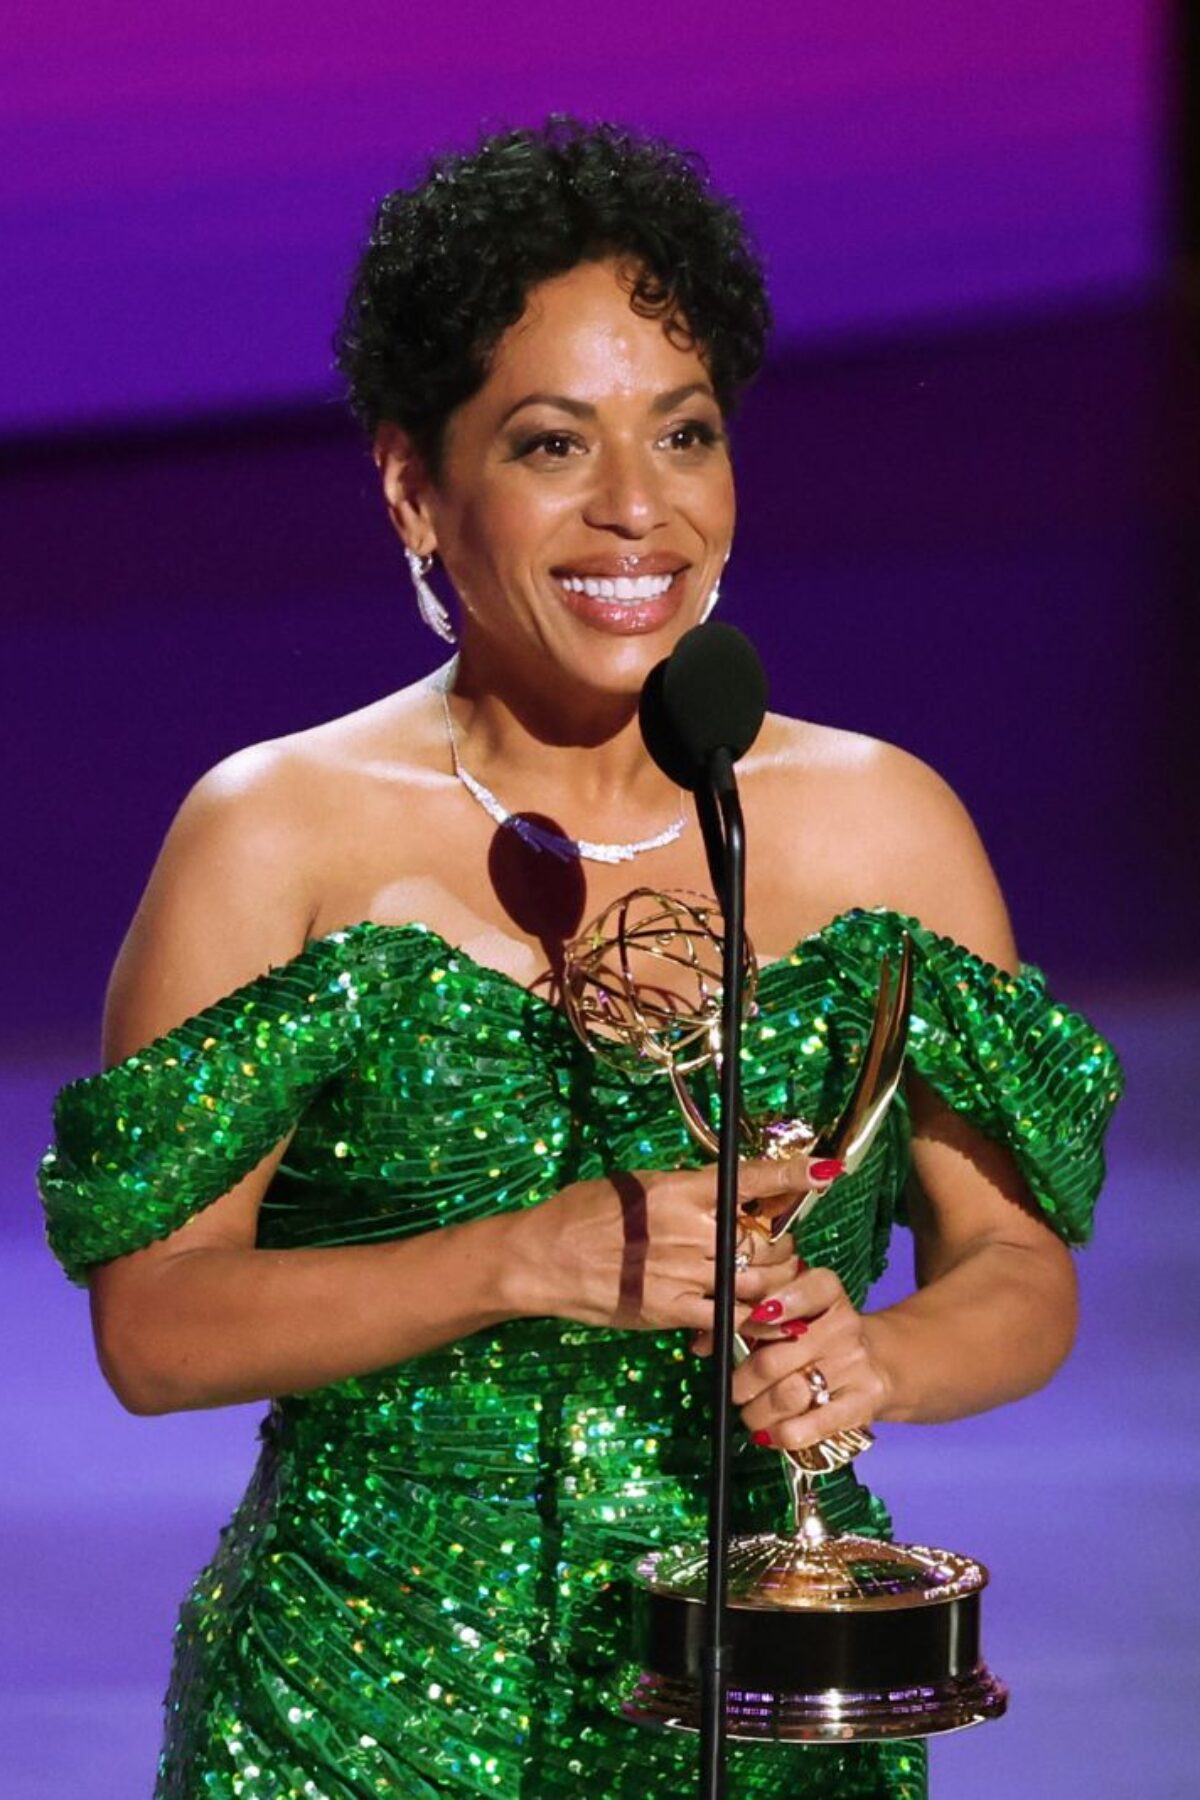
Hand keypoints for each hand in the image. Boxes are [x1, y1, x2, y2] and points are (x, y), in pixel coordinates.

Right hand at [506, 1155, 830, 1332]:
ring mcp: (685, 1273)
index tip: (828, 1170)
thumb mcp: (636, 1187)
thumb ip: (682, 1193)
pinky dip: (754, 1321)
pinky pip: (730, 1319)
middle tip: (778, 1249)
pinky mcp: (672, 1310)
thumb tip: (718, 1193)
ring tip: (774, 1285)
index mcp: (682, 1191)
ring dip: (776, 1285)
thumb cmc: (583, 1213)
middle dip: (783, 1247)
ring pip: (758, 1282)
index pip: (751, 1180)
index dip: (794, 1175)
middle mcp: (692, 1230)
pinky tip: (766, 1322)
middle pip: (766, 1241)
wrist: (542, 1257)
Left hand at [728, 1265, 892, 1453]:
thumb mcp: (792, 1313)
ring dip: (757, 1412)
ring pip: (789, 1394)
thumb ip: (749, 1319)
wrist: (878, 1361)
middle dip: (742, 1380)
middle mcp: (845, 1325)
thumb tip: (701, 1343)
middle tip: (733, 1389)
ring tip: (749, 1414)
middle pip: (776, 1356)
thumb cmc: (815, 1335)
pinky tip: (769, 1433)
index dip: (774, 1305)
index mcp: (827, 1291)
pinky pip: (811, 1425)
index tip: (751, 1319)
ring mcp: (855, 1365)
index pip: (806, 1289)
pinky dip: (781, 1434)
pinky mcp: (862, 1403)